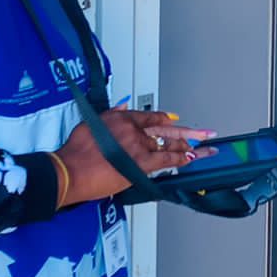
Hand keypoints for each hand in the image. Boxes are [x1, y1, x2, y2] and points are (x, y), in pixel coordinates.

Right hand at [57, 110, 216, 206]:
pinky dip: (181, 159)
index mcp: (121, 118)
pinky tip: (192, 158)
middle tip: (205, 132)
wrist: (71, 169)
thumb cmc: (75, 151)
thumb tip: (121, 106)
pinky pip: (167, 160)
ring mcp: (140, 146)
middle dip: (188, 131)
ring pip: (170, 145)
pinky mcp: (141, 164)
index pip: (150, 117)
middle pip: (166, 129)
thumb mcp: (90, 123)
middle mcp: (134, 129)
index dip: (165, 120)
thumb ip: (109, 114)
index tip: (174, 121)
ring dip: (190, 146)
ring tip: (206, 148)